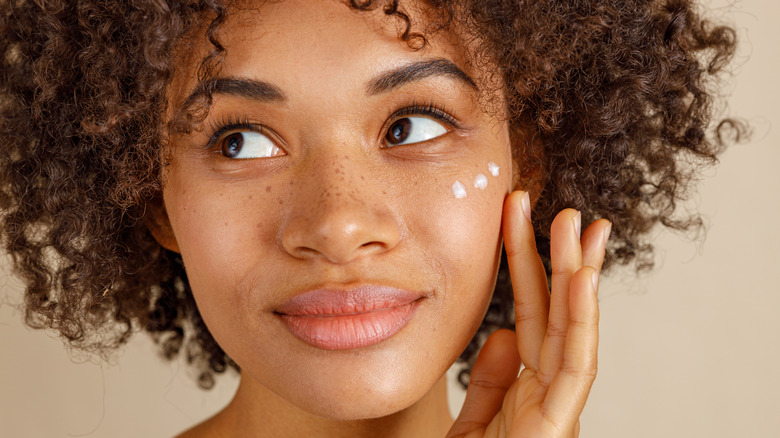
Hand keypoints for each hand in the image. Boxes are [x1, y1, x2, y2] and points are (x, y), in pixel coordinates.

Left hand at [447, 191, 610, 437]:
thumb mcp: (473, 423)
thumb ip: (490, 383)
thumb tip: (504, 334)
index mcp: (528, 390)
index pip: (532, 316)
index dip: (528, 267)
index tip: (522, 220)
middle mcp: (548, 395)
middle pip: (556, 316)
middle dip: (560, 261)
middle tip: (563, 210)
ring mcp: (556, 412)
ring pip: (573, 333)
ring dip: (578, 277)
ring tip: (581, 227)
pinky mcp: (556, 429)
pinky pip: (574, 369)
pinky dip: (581, 322)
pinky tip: (581, 279)